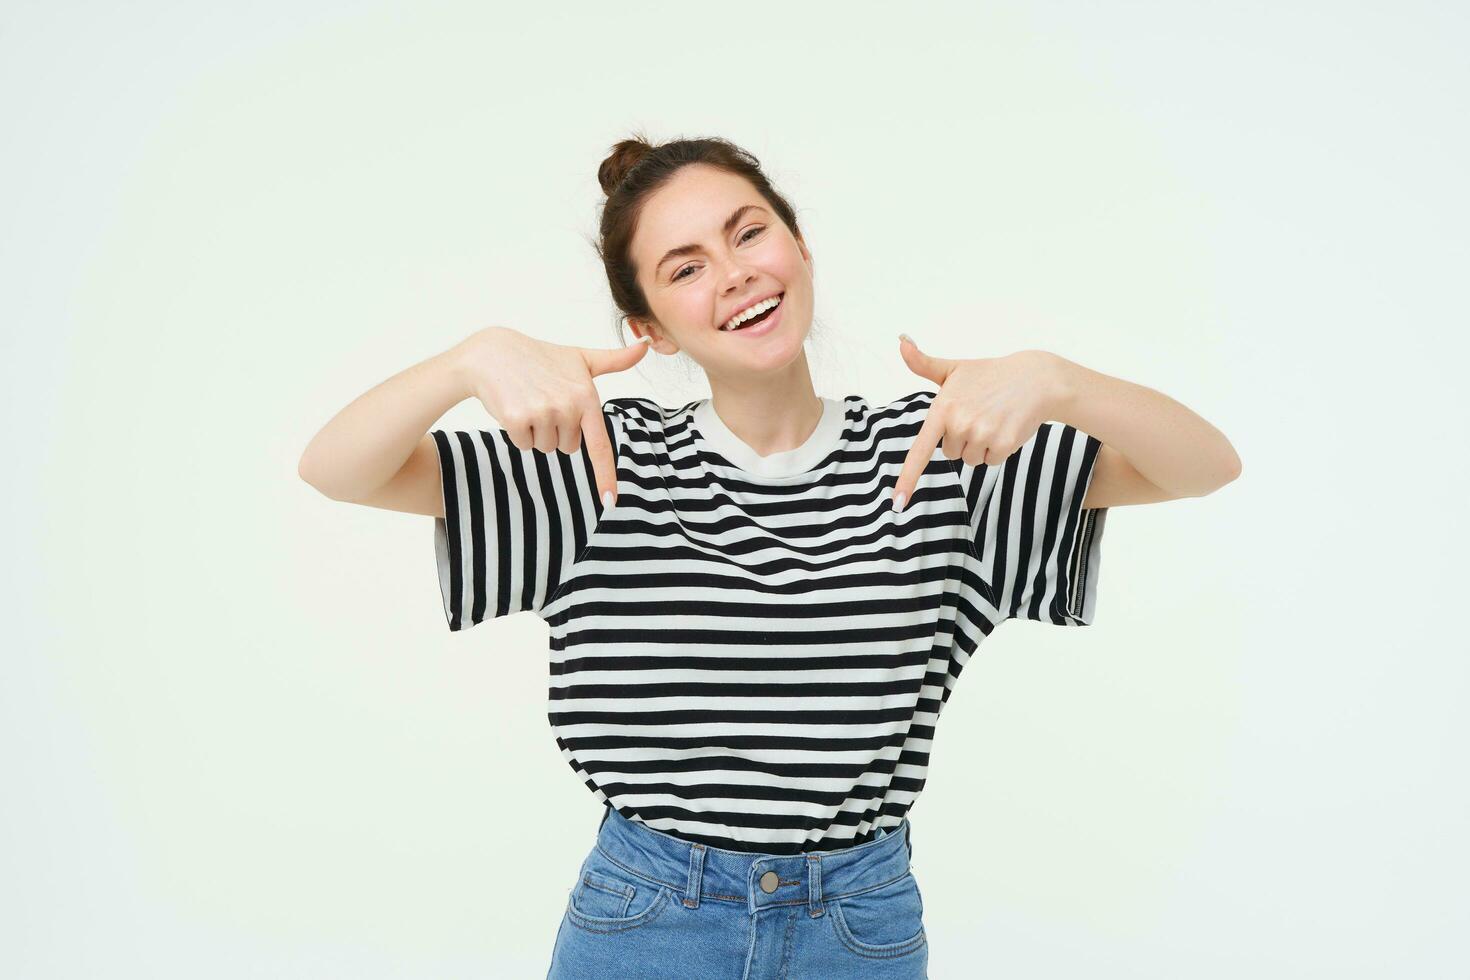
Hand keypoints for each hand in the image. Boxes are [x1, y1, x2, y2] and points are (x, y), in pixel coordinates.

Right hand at [452, 326, 652, 504]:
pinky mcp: (517, 419)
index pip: (599, 445)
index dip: (605, 476)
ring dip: (537, 432)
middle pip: (568, 447)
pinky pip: (523, 445)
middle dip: (557, 431)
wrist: (493, 353)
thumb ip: (614, 360)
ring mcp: (542, 414)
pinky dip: (518, 432)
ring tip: (529, 401)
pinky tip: (514, 407)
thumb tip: (646, 346)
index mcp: (586, 396)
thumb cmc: (540, 357)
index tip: (610, 501)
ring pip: (546, 448)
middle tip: (544, 401)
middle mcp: (567, 407)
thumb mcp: (579, 357)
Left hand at [891, 335, 1065, 510]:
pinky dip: (997, 450)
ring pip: (970, 460)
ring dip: (980, 446)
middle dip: (962, 439)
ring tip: (993, 419)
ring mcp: (982, 435)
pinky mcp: (1003, 445)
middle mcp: (960, 423)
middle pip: (950, 453)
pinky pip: (990, 462)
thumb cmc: (990, 375)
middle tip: (979, 414)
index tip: (897, 502)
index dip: (907, 478)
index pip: (920, 450)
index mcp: (943, 408)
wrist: (1035, 379)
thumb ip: (923, 363)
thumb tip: (901, 341)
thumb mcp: (954, 368)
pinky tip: (1006, 427)